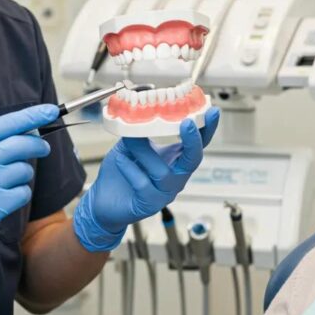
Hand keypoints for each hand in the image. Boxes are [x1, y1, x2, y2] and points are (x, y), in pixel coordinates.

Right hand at [0, 103, 57, 283]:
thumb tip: (17, 133)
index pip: (9, 123)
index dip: (34, 116)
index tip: (52, 111)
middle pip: (24, 144)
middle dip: (39, 145)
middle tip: (43, 148)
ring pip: (24, 170)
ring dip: (22, 175)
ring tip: (5, 181)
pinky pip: (21, 194)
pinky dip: (19, 194)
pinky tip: (4, 197)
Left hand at [73, 108, 219, 251]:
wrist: (102, 199)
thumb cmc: (120, 172)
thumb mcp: (129, 145)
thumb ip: (137, 130)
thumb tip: (139, 110)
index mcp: (174, 159)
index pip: (197, 144)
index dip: (207, 128)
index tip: (212, 111)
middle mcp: (174, 177)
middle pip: (193, 160)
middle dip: (193, 141)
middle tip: (187, 123)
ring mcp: (164, 193)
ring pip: (163, 172)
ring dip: (145, 151)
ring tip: (129, 139)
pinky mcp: (149, 204)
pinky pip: (144, 185)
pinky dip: (131, 169)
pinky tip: (121, 160)